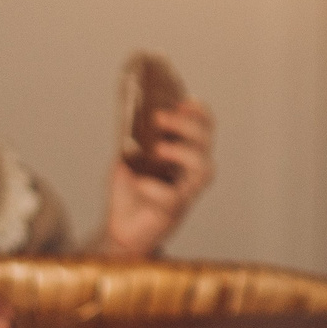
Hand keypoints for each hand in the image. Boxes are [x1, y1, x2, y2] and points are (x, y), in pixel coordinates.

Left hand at [102, 97, 214, 256]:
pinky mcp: (173, 211)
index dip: (199, 113)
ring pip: (204, 168)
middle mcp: (191, 170)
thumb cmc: (130, 189)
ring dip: (182, 152)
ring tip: (157, 149)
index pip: (205, 128)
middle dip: (186, 125)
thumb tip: (129, 113)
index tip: (183, 102)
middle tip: (159, 118)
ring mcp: (186, 191)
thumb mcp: (128, 154)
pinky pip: (174, 196)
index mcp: (185, 153)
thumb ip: (134, 136)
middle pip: (206, 142)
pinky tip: (139, 182)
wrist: (120, 225)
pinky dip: (155, 187)